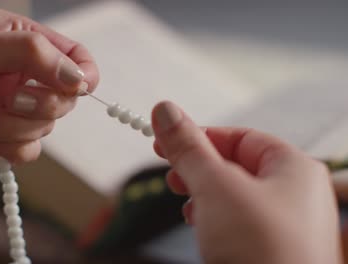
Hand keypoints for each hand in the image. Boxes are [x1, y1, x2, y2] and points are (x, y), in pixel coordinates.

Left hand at [0, 9, 97, 161]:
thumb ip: (29, 56)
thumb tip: (78, 78)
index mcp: (20, 41)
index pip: (74, 57)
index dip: (83, 75)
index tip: (75, 88)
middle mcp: (20, 74)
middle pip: (64, 99)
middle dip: (39, 106)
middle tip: (10, 100)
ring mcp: (9, 106)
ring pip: (44, 128)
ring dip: (13, 127)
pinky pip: (26, 151)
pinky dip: (7, 147)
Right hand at [151, 101, 341, 263]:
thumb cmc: (260, 250)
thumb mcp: (216, 188)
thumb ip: (189, 148)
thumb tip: (165, 109)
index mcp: (293, 169)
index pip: (240, 137)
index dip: (200, 135)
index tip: (164, 138)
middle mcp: (295, 194)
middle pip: (237, 165)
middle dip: (198, 167)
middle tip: (168, 172)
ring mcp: (285, 225)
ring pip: (235, 195)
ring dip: (204, 194)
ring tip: (185, 204)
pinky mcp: (272, 251)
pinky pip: (239, 222)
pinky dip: (215, 218)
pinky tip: (201, 226)